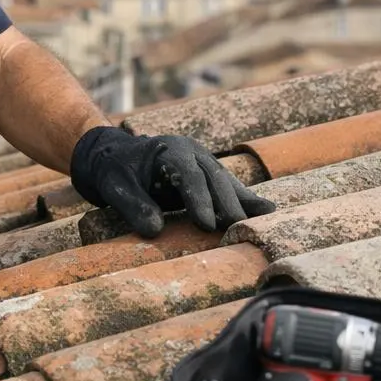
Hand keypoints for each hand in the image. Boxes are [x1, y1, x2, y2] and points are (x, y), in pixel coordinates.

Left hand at [69, 126, 274, 238]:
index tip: (207, 224)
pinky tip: (266, 211)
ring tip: (259, 221)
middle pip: (214, 177)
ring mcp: (204, 161)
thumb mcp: (115, 187)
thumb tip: (154, 231)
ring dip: (241, 203)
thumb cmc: (115, 171)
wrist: (117, 156)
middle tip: (236, 229)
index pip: (188, 175)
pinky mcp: (209, 173)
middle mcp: (192, 152)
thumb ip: (133, 205)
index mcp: (170, 150)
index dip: (199, 199)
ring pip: (226, 181)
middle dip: (226, 203)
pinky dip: (246, 199)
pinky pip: (229, 186)